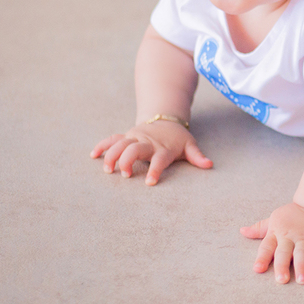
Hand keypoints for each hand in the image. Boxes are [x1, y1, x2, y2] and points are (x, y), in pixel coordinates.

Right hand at [90, 120, 212, 184]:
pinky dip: (102, 146)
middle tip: (125, 175)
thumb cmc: (177, 139)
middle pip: (134, 149)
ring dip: (112, 155)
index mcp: (163, 148)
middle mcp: (147, 142)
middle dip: (127, 161)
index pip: (159, 159)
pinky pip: (112, 139)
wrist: (166, 120)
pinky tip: (93, 155)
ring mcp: (135, 137)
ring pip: (120, 144)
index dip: (155, 170)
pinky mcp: (126, 136)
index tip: (149, 182)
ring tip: (107, 170)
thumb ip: (197, 157)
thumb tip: (209, 165)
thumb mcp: (189, 146)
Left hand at [241, 202, 303, 283]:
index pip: (267, 247)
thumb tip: (242, 231)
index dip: (262, 258)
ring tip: (302, 280)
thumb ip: (259, 229)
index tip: (258, 269)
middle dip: (282, 266)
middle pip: (285, 252)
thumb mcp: (275, 219)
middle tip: (282, 280)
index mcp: (278, 233)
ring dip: (303, 266)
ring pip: (303, 252)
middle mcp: (291, 237)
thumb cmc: (293, 215)